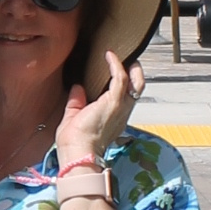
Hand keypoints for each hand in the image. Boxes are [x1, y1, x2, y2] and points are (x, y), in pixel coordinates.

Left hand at [56, 51, 144, 169]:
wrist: (78, 153)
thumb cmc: (75, 144)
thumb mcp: (73, 118)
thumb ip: (76, 102)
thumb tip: (77, 87)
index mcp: (113, 120)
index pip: (124, 99)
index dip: (123, 86)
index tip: (115, 74)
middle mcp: (122, 114)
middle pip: (137, 89)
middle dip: (135, 74)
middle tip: (128, 62)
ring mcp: (121, 107)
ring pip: (136, 82)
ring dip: (130, 67)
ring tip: (120, 56)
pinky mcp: (115, 101)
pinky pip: (120, 77)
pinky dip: (116, 65)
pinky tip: (109, 56)